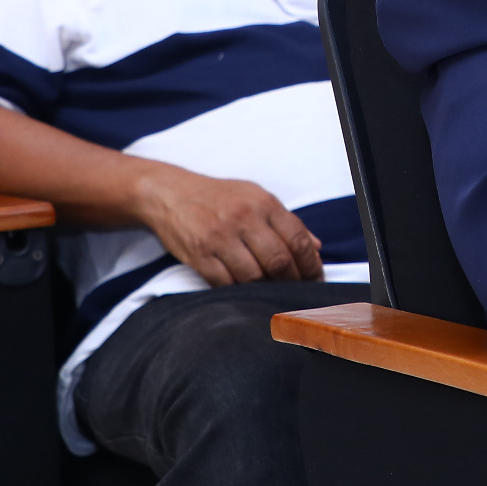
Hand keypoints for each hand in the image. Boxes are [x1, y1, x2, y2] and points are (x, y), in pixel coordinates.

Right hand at [129, 161, 322, 286]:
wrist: (169, 193)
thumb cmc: (218, 197)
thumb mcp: (256, 197)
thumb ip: (287, 221)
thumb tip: (317, 247)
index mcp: (263, 203)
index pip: (298, 239)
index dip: (311, 264)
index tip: (315, 278)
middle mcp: (243, 218)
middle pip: (279, 261)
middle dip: (292, 281)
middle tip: (296, 290)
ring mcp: (219, 238)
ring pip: (254, 277)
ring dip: (266, 289)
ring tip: (272, 291)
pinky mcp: (199, 255)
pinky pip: (226, 284)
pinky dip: (240, 291)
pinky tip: (246, 291)